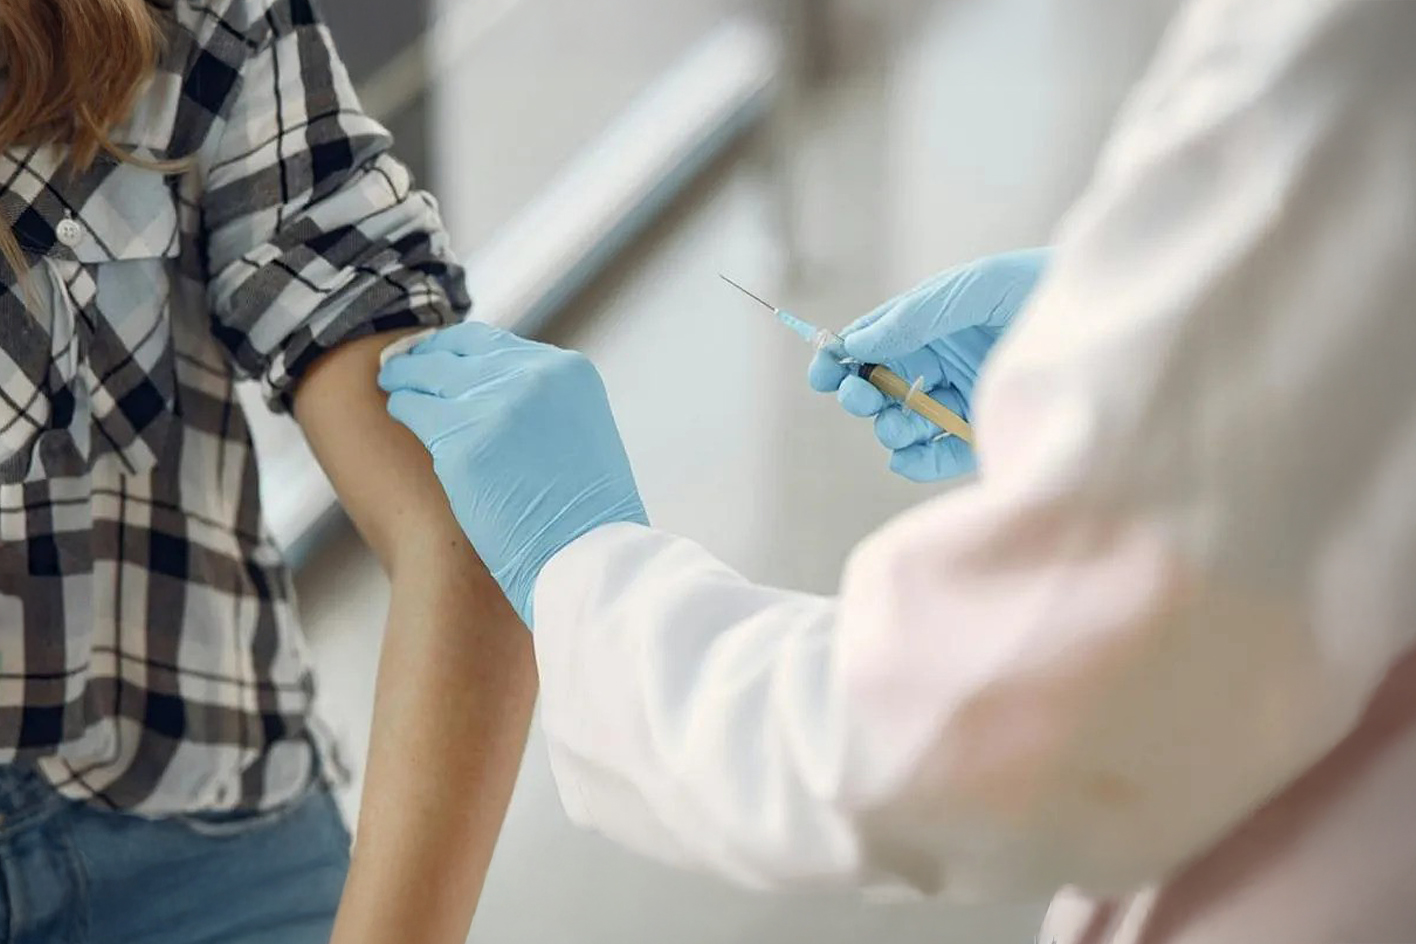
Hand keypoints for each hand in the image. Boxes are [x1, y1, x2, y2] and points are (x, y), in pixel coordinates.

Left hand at [379, 322, 646, 625]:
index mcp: (568, 372)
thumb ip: (543, 403)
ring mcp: (496, 407)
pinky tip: (397, 410)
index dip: (458, 349)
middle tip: (402, 365)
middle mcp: (534, 377)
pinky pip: (413, 409)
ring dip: (408, 379)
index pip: (493, 342)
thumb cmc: (585, 516)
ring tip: (393, 384)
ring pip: (429, 374)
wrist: (587, 559)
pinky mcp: (462, 442)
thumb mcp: (579, 434)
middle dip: (426, 357)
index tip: (439, 357)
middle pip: (457, 352)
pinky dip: (402, 407)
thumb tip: (494, 391)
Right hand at [808, 248, 1047, 481]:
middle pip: (880, 389)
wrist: (1103, 317)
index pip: (872, 346)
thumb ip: (914, 316)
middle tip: (859, 397)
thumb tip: (858, 343)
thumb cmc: (1036, 287)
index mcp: (928, 327)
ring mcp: (960, 403)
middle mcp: (939, 366)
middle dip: (861, 395)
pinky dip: (916, 462)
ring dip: (890, 427)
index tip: (822, 373)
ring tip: (897, 423)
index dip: (841, 359)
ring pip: (904, 425)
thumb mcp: (971, 289)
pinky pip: (936, 458)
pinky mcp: (984, 437)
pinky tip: (908, 455)